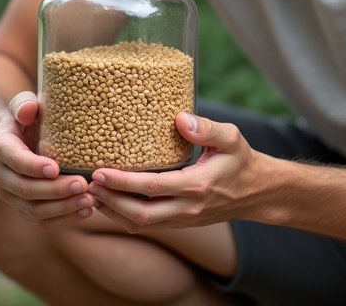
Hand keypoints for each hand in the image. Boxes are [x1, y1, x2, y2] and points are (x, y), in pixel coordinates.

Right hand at [0, 91, 97, 227]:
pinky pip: (42, 221)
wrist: (18, 138)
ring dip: (63, 208)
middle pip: (25, 190)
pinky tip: (86, 211)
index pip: (15, 161)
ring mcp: (10, 195)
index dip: (34, 167)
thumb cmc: (27, 118)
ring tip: (90, 200)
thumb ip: (24, 104)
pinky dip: (64, 219)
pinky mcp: (23, 208)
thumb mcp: (24, 104)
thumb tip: (29, 110)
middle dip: (55, 190)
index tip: (57, 168)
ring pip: (34, 210)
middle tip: (83, 185)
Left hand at [88, 112, 261, 231]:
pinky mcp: (180, 223)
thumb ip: (206, 128)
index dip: (122, 182)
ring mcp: (183, 220)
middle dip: (109, 202)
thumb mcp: (231, 137)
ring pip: (140, 225)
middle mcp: (187, 208)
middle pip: (140, 216)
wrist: (257, 192)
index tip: (100, 172)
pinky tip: (110, 201)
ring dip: (113, 212)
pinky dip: (124, 217)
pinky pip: (147, 226)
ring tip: (92, 193)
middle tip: (88, 184)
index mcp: (197, 186)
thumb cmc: (242, 161)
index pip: (152, 188)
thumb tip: (179, 119)